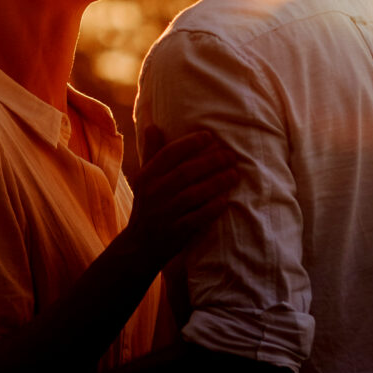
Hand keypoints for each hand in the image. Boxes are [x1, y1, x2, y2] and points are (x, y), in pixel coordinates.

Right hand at [130, 129, 238, 265]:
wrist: (138, 247)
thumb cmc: (147, 207)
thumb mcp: (144, 180)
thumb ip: (151, 153)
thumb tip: (152, 126)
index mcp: (146, 177)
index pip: (168, 155)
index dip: (189, 143)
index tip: (209, 136)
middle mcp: (153, 194)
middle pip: (185, 173)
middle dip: (210, 161)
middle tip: (230, 155)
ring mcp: (164, 214)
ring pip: (193, 194)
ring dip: (216, 183)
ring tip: (234, 174)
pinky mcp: (176, 233)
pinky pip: (197, 218)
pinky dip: (212, 208)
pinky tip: (226, 200)